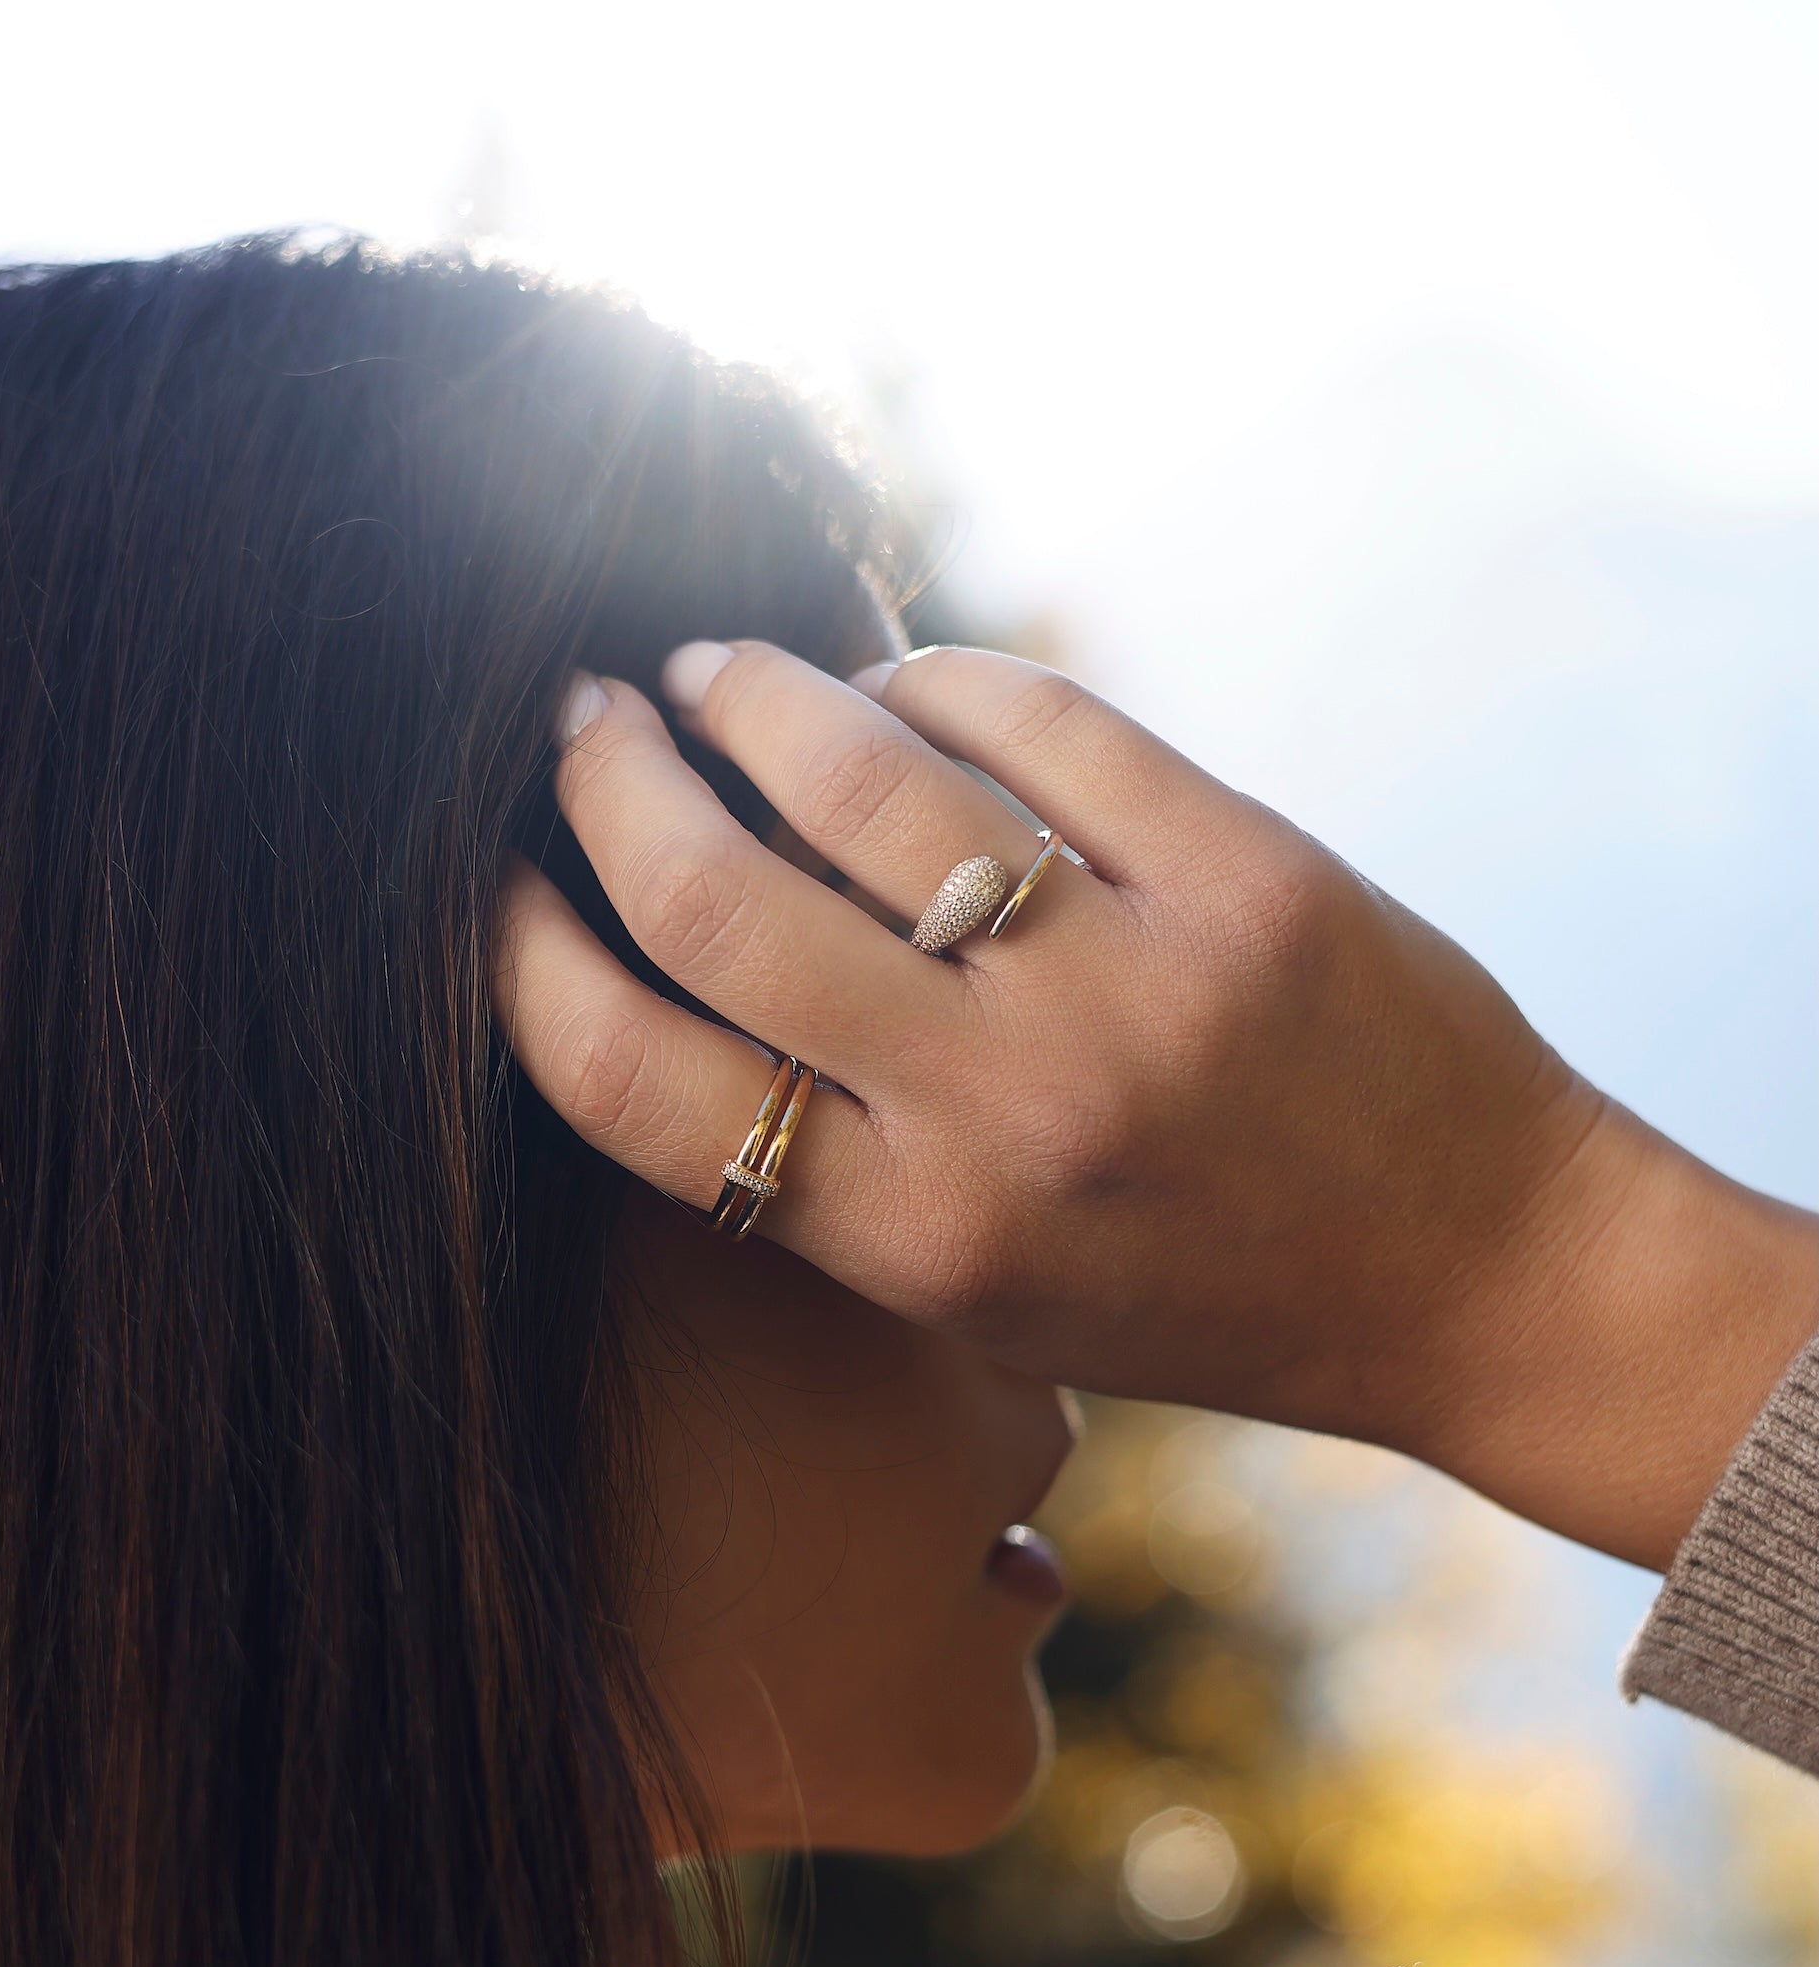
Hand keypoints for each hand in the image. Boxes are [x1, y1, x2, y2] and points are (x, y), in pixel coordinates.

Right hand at [497, 641, 1817, 1570]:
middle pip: (710, 900)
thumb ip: (823, 1151)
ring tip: (710, 674)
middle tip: (579, 721)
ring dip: (749, 694)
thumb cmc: (1197, 1291)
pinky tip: (896, 681)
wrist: (1476, 1274)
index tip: (490, 885)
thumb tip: (655, 936)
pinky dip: (932, 675)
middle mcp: (1004, 1118)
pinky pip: (1030, 717)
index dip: (520, 960)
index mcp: (914, 1243)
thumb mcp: (982, 1292)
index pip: (631, 1082)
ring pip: (858, 770)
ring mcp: (1127, 985)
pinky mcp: (1242, 873)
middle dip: (606, 781)